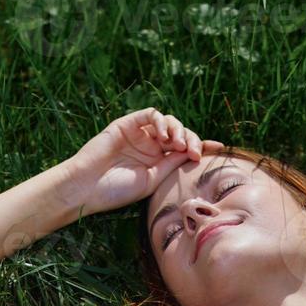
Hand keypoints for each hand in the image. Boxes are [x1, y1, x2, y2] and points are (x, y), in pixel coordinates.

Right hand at [57, 108, 225, 216]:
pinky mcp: (126, 124)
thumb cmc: (116, 190)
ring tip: (178, 144)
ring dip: (178, 129)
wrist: (87, 187)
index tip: (219, 148)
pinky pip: (150, 114)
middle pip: (180, 133)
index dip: (202, 146)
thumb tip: (196, 153)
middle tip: (193, 152)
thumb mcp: (153, 180)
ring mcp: (139, 134)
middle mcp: (151, 146)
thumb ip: (173, 163)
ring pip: (168, 121)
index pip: (185, 149)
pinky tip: (164, 134)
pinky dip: (160, 120)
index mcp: (158, 162)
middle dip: (192, 139)